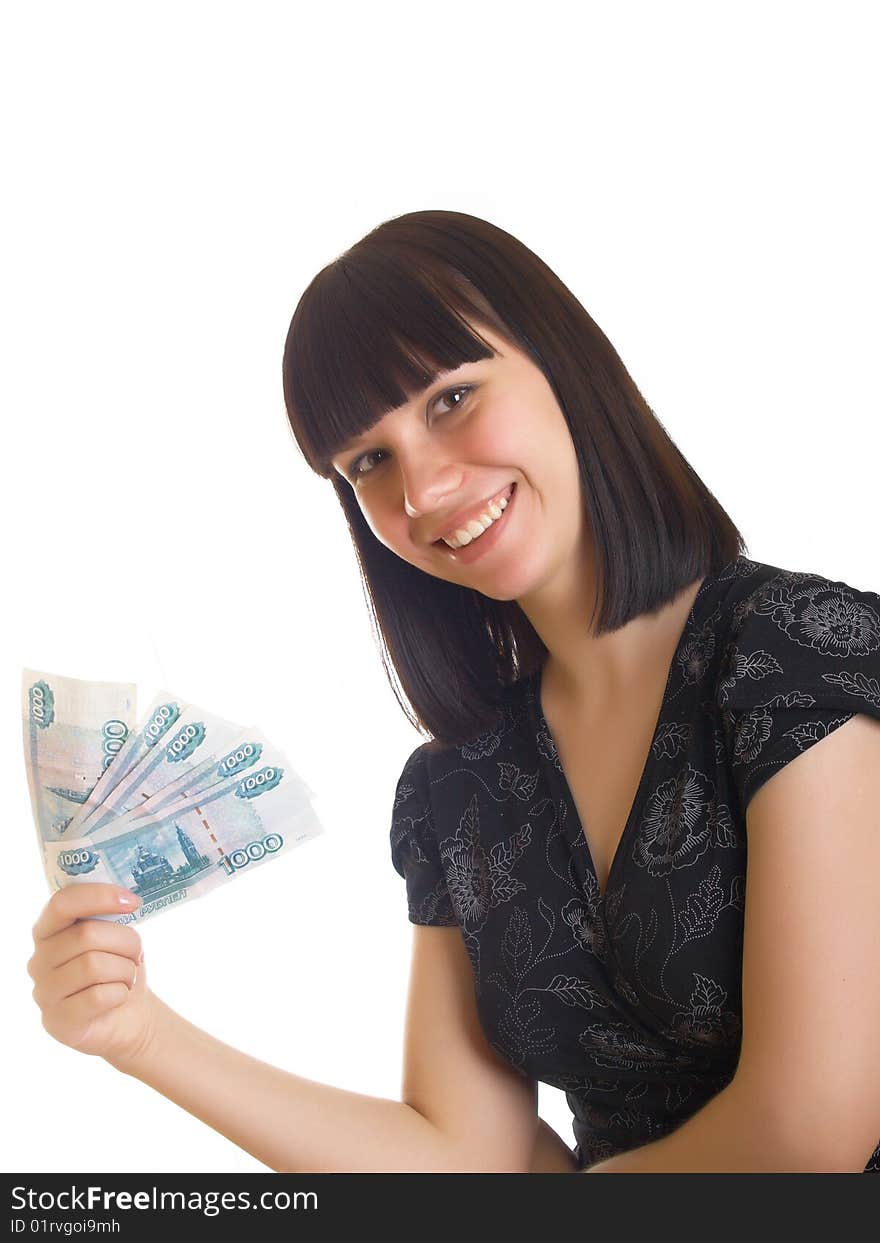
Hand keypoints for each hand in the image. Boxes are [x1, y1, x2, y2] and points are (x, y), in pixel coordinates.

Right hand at [27, 882, 157, 1069]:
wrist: (126, 1015)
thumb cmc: (118, 967)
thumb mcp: (113, 936)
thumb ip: (107, 917)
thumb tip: (127, 899)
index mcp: (48, 930)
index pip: (62, 903)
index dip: (99, 896)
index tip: (133, 902)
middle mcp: (38, 960)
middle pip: (87, 935)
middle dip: (126, 942)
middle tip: (137, 953)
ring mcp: (43, 992)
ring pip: (94, 965)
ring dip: (125, 970)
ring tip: (127, 977)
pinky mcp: (57, 1021)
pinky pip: (98, 996)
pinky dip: (120, 993)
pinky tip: (118, 997)